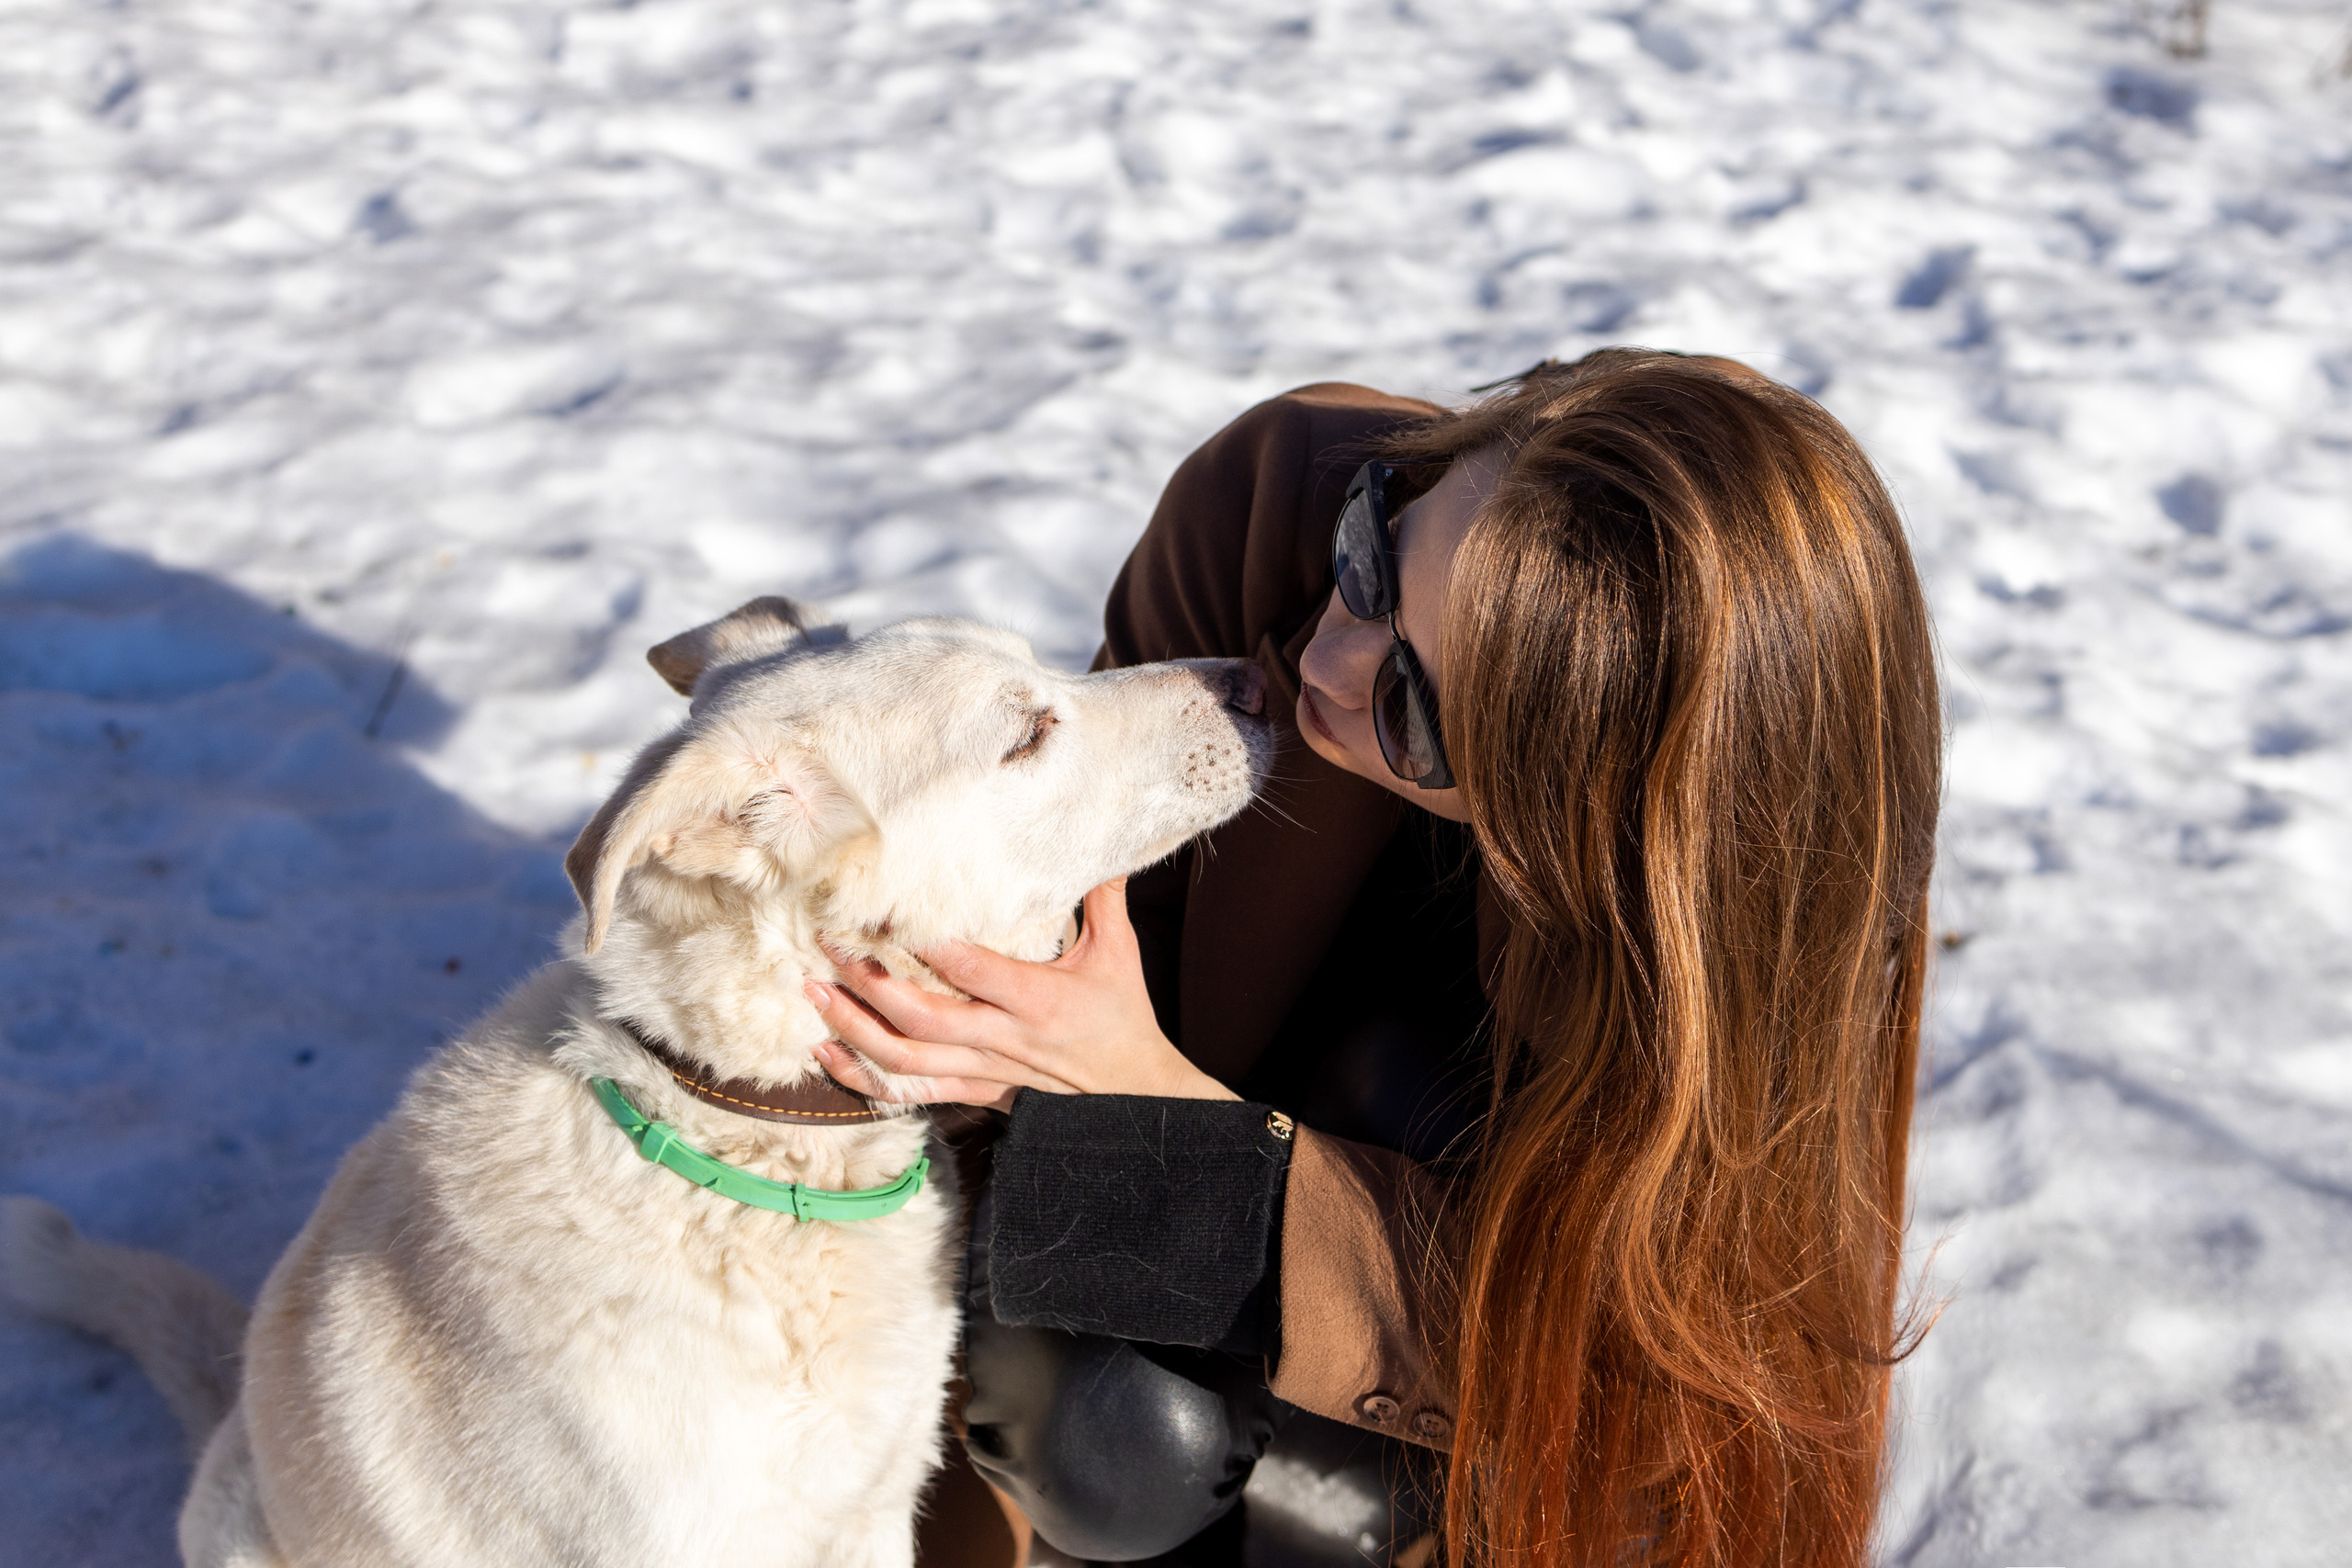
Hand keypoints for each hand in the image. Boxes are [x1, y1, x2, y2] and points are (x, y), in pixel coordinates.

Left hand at [804, 878, 1237, 1110]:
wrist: (1135, 1097)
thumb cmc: (1124, 1018)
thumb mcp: (1119, 952)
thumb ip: (1103, 896)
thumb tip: (1097, 839)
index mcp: (1038, 1000)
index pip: (972, 970)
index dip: (928, 946)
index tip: (887, 913)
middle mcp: (1004, 1038)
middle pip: (922, 1017)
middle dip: (869, 983)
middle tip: (830, 946)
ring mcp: (985, 1069)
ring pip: (905, 1058)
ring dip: (853, 1029)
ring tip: (814, 994)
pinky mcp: (976, 1090)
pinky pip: (910, 1091)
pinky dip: (862, 1077)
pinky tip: (827, 1052)